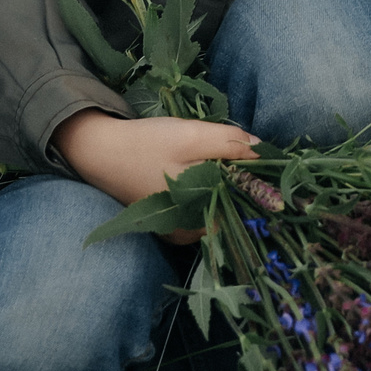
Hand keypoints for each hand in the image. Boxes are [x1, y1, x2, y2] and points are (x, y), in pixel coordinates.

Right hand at [53, 108, 258, 240]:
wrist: (99, 153)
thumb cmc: (147, 144)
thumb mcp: (191, 136)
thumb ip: (229, 144)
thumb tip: (265, 150)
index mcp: (200, 220)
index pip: (246, 214)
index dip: (261, 192)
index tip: (270, 171)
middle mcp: (190, 235)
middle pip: (232, 214)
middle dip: (244, 189)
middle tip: (249, 160)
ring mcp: (177, 231)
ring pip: (216, 211)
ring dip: (226, 189)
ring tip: (227, 163)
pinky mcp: (167, 222)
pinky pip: (199, 211)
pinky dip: (207, 193)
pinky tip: (205, 173)